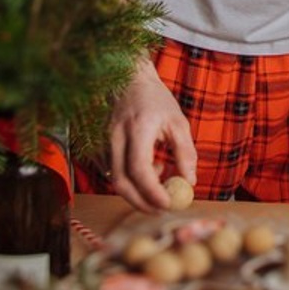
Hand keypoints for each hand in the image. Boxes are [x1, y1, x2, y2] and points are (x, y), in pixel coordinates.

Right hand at [108, 57, 198, 212]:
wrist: (130, 81)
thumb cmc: (157, 101)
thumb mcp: (179, 123)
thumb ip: (186, 153)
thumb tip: (190, 183)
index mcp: (138, 128)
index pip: (140, 168)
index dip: (152, 191)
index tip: (168, 204)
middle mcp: (115, 136)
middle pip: (120, 181)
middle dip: (140, 201)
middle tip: (160, 209)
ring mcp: (103, 141)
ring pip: (114, 178)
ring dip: (136, 188)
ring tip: (160, 170)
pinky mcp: (98, 146)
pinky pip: (110, 171)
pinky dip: (129, 178)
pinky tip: (147, 164)